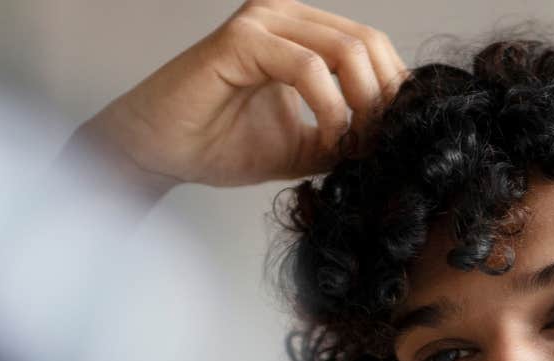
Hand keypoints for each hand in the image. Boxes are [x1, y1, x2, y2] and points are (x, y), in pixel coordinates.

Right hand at [78, 0, 405, 190]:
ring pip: (346, 50)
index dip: (393, 92)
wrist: (159, 152)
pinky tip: (325, 140)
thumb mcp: (302, 145)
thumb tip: (392, 142)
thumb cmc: (219, 144)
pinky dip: (329, 109)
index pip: (372, 46)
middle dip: (384, 99)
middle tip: (380, 145)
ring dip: (362, 106)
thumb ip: (344, 135)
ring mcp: (262, 20)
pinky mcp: (242, 39)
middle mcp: (284, 14)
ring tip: (353, 146)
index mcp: (301, 31)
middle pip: (369, 42)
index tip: (394, 140)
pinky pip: (309, 68)